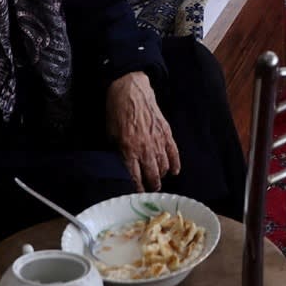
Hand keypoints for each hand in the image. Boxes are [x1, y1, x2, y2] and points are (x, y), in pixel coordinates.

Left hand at [107, 71, 179, 190]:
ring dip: (161, 176)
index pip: (135, 178)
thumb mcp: (109, 134)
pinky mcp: (166, 132)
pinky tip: (174, 171)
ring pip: (164, 166)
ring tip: (159, 181)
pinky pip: (174, 152)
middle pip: (152, 175)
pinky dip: (175, 163)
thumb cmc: (117, 111)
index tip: (137, 195)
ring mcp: (158, 141)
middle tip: (150, 192)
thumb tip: (120, 166)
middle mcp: (145, 148)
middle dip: (152, 187)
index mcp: (129, 150)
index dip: (137, 189)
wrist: (131, 90)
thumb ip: (116, 152)